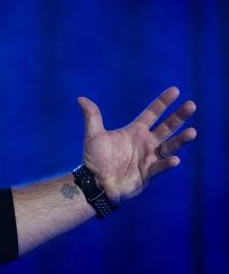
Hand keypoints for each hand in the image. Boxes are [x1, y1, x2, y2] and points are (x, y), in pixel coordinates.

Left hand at [79, 86, 196, 203]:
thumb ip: (92, 117)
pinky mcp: (148, 173)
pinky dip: (167, 164)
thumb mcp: (94, 136)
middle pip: (167, 127)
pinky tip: (175, 159)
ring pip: (170, 146)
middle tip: (191, 105)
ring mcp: (149, 158)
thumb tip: (81, 98)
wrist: (94, 182)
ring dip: (181, 140)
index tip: (175, 90)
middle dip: (179, 117)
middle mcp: (146, 143)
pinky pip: (160, 167)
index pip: (152, 113)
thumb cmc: (95, 159)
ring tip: (192, 132)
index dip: (163, 103)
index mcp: (135, 131)